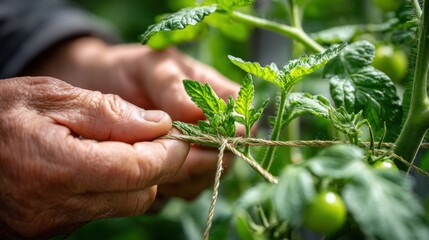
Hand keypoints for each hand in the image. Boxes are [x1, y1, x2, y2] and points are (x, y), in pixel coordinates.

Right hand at [0, 77, 188, 238]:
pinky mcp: (51, 229)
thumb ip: (108, 112)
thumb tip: (159, 125)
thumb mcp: (50, 96)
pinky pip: (100, 210)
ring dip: (135, 177)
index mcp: (59, 169)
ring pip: (125, 205)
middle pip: (141, 195)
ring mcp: (54, 224)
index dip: (169, 152)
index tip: (177, 133)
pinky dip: (111, 188)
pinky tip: (96, 164)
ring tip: (120, 146)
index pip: (139, 171)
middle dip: (157, 166)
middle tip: (151, 136)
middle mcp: (59, 207)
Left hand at [24, 37, 241, 199]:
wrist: (98, 87)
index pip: (243, 121)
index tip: (198, 135)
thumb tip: (197, 112)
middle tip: (165, 151)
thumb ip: (172, 86)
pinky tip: (141, 173)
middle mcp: (211, 130)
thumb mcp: (149, 67)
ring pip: (204, 179)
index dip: (229, 133)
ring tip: (147, 157)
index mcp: (217, 97)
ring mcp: (195, 156)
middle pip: (226, 157)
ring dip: (179, 176)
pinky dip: (165, 188)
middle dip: (197, 160)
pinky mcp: (176, 175)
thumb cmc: (128, 71)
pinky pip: (182, 192)